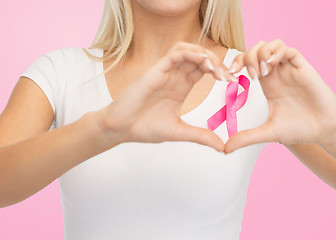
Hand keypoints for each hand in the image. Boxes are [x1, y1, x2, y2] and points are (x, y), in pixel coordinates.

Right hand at [98, 42, 234, 151]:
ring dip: (205, 55)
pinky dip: (190, 53)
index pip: (205, 69)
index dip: (221, 71)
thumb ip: (200, 136)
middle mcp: (175, 76)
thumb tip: (222, 147)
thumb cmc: (145, 128)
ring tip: (217, 69)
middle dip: (217, 62)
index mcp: (181, 87)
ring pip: (188, 50)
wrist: (121, 129)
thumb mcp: (179, 132)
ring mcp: (165, 72)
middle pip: (200, 57)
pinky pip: (175, 53)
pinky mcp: (155, 70)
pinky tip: (203, 63)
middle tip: (229, 76)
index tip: (234, 82)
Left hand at [225, 39, 335, 152]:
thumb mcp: (268, 133)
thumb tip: (225, 149)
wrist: (323, 131)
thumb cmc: (299, 130)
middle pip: (256, 50)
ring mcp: (289, 69)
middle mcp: (276, 74)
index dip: (236, 64)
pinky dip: (277, 52)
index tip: (229, 76)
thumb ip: (246, 137)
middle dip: (247, 57)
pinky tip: (271, 66)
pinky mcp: (303, 68)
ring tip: (261, 71)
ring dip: (261, 53)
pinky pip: (289, 50)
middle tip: (249, 76)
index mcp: (266, 84)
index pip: (247, 63)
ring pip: (271, 45)